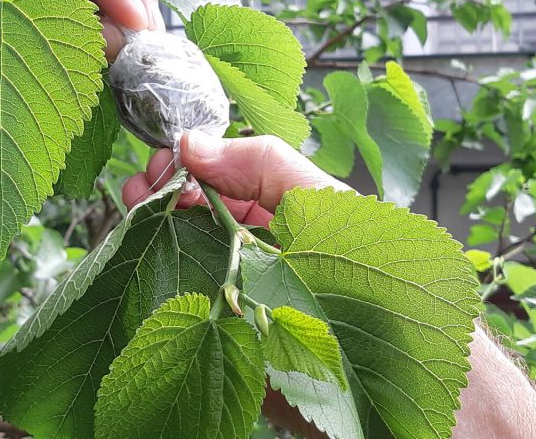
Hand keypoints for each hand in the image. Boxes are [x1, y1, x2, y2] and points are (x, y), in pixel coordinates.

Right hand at [124, 131, 535, 438]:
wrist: (405, 393)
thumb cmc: (381, 286)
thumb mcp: (324, 202)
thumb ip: (263, 163)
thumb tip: (193, 142)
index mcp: (281, 216)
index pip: (220, 179)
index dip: (186, 167)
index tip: (157, 165)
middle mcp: (256, 255)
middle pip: (192, 219)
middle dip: (159, 200)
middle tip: (136, 192)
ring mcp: (238, 300)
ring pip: (181, 263)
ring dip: (150, 242)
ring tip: (131, 223)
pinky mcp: (228, 346)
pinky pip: (182, 317)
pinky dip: (156, 294)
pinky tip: (139, 273)